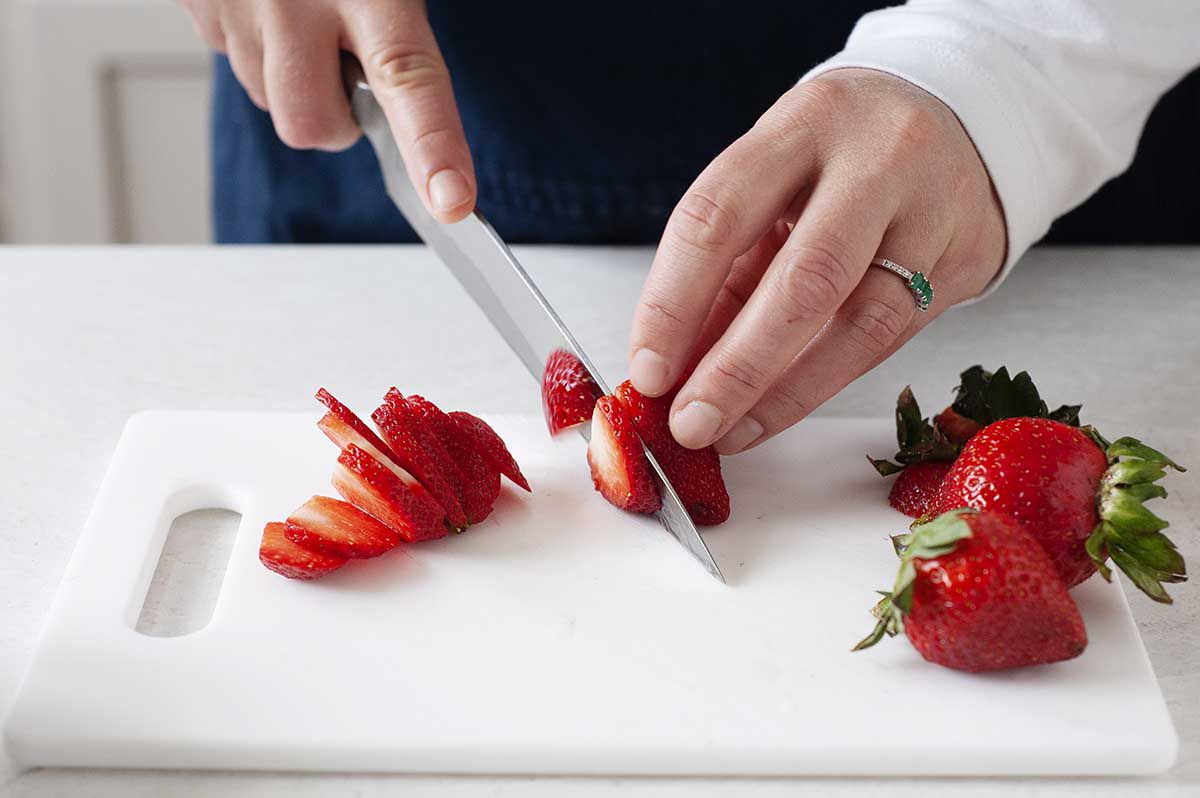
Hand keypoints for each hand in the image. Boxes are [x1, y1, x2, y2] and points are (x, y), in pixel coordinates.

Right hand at [180, 0, 474, 220]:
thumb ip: (401, 24)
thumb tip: (407, 90)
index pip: (408, 78)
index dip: (432, 146)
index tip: (451, 201)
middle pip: (309, 122)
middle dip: (332, 123)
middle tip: (348, 75)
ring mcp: (237, 3)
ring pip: (267, 99)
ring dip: (293, 83)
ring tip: (305, 22)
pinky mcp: (197, 4)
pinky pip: (231, 61)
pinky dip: (257, 51)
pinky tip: (269, 8)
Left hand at [628, 69, 1006, 452]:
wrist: (961, 119)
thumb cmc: (840, 160)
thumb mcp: (773, 186)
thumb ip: (725, 271)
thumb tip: (672, 368)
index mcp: (802, 125)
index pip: (721, 216)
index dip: (674, 302)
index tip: (647, 370)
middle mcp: (876, 159)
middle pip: (804, 276)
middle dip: (737, 366)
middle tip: (691, 422)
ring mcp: (933, 208)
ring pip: (863, 321)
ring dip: (786, 392)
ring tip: (732, 432)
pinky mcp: (966, 257)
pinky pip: (893, 338)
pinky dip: (827, 381)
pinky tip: (780, 410)